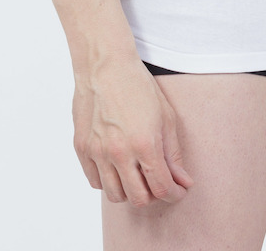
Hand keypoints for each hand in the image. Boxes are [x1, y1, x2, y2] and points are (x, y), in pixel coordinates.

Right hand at [72, 59, 194, 206]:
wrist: (105, 66)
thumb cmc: (138, 86)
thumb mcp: (166, 116)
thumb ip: (173, 154)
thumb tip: (183, 181)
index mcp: (144, 144)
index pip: (162, 188)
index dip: (174, 194)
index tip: (179, 190)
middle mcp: (119, 152)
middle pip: (138, 198)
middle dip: (153, 195)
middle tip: (158, 181)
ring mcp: (97, 152)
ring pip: (115, 195)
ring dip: (129, 190)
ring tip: (137, 173)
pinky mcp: (82, 149)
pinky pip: (95, 181)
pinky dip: (108, 180)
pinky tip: (117, 165)